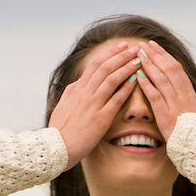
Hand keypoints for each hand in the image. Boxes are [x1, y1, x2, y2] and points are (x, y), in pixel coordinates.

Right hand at [48, 42, 142, 169]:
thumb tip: (78, 82)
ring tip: (138, 61)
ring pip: (111, 80)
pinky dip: (126, 89)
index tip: (120, 47)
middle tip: (134, 48)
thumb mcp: (62, 105)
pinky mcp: (100, 119)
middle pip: (105, 68)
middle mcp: (85, 94)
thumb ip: (71, 92)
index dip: (109, 54)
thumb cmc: (59, 129)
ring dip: (126, 68)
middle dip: (121, 56)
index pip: (95, 65)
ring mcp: (93, 105)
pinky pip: (116, 100)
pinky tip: (135, 81)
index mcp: (77, 89)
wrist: (56, 148)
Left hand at [134, 39, 195, 140]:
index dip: (164, 56)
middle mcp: (184, 96)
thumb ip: (189, 102)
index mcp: (191, 94)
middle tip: (142, 45)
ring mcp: (176, 106)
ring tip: (138, 55)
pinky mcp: (168, 117)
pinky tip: (139, 76)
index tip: (154, 46)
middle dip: (155, 55)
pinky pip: (157, 97)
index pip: (177, 69)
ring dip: (150, 65)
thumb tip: (185, 92)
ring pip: (162, 79)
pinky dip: (147, 85)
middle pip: (169, 69)